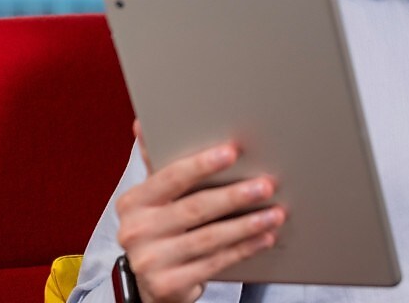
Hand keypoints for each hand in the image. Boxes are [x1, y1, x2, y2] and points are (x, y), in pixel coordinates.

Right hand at [115, 122, 285, 302]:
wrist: (150, 282)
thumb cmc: (160, 229)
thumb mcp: (153, 199)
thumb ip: (156, 164)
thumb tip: (143, 123)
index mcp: (133, 202)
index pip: (171, 177)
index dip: (202, 164)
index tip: (232, 151)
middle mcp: (136, 231)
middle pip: (195, 208)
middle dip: (235, 195)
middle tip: (267, 185)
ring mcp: (151, 261)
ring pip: (209, 238)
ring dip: (247, 225)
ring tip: (275, 213)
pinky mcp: (168, 285)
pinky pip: (215, 263)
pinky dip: (243, 249)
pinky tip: (263, 238)